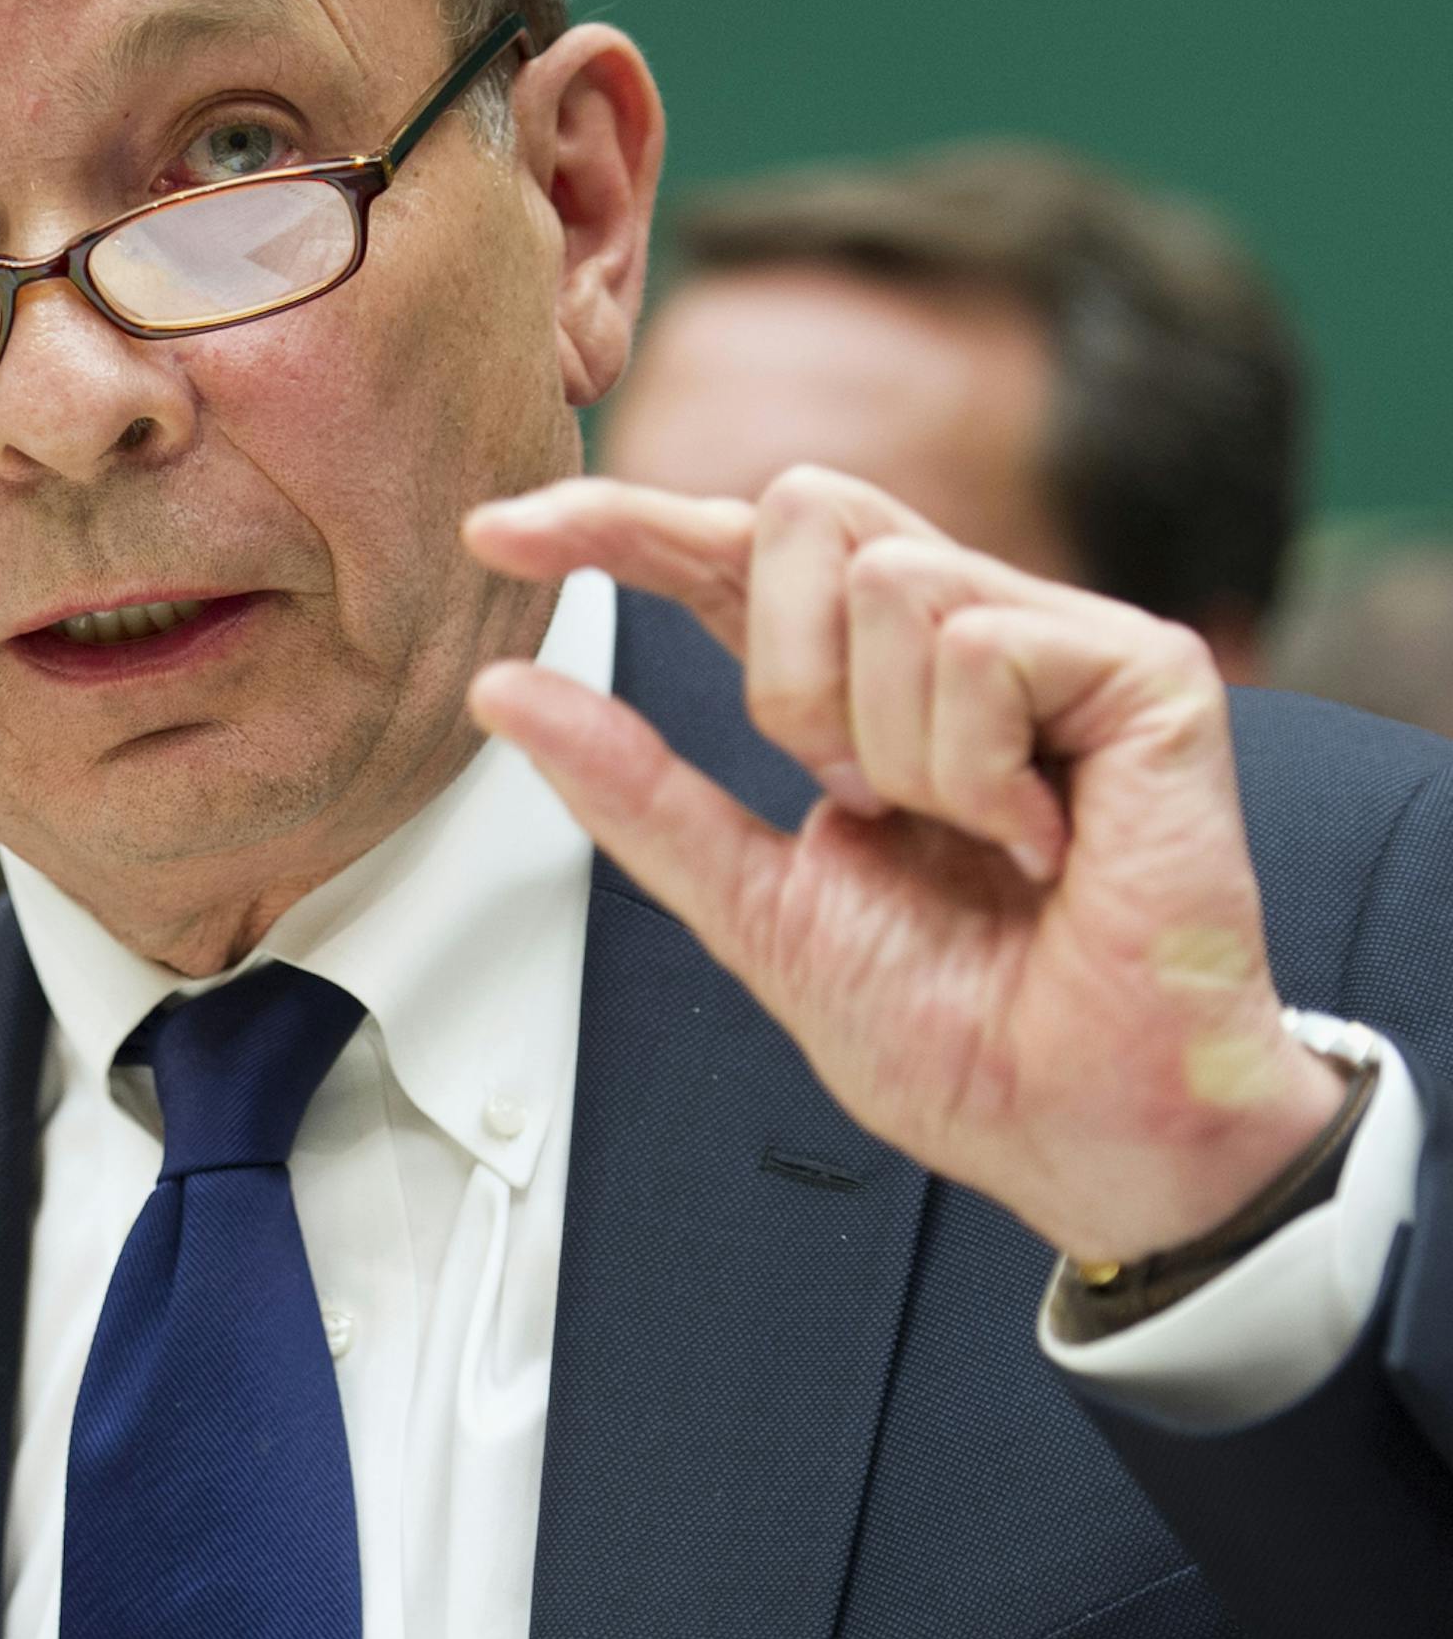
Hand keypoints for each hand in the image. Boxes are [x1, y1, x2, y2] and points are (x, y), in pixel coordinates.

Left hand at [465, 468, 1342, 1263]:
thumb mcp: (756, 905)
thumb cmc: (962, 1041)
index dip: (619, 524)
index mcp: (858, 692)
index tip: (498, 533)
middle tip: (855, 802)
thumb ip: (637, 790)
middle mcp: (954, 638)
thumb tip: (508, 688)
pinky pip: (981, 644)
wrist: (1084, 1127)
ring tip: (975, 842)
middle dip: (784, 676)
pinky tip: (1041, 845)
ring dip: (892, 750)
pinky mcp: (1138, 666)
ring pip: (886, 577)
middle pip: (799, 511)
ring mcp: (1053, 641)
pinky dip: (977, 772)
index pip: (725, 559)